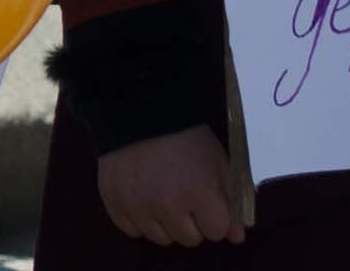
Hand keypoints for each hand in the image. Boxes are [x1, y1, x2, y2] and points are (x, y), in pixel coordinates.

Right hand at [95, 124, 242, 244]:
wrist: (138, 111)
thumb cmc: (185, 137)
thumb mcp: (217, 163)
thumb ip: (230, 201)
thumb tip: (236, 237)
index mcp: (199, 194)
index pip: (216, 232)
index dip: (214, 216)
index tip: (206, 200)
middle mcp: (168, 206)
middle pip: (188, 239)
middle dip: (191, 221)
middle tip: (182, 195)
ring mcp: (138, 206)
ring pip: (160, 238)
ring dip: (164, 223)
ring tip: (160, 195)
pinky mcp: (114, 202)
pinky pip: (132, 230)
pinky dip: (138, 219)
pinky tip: (140, 197)